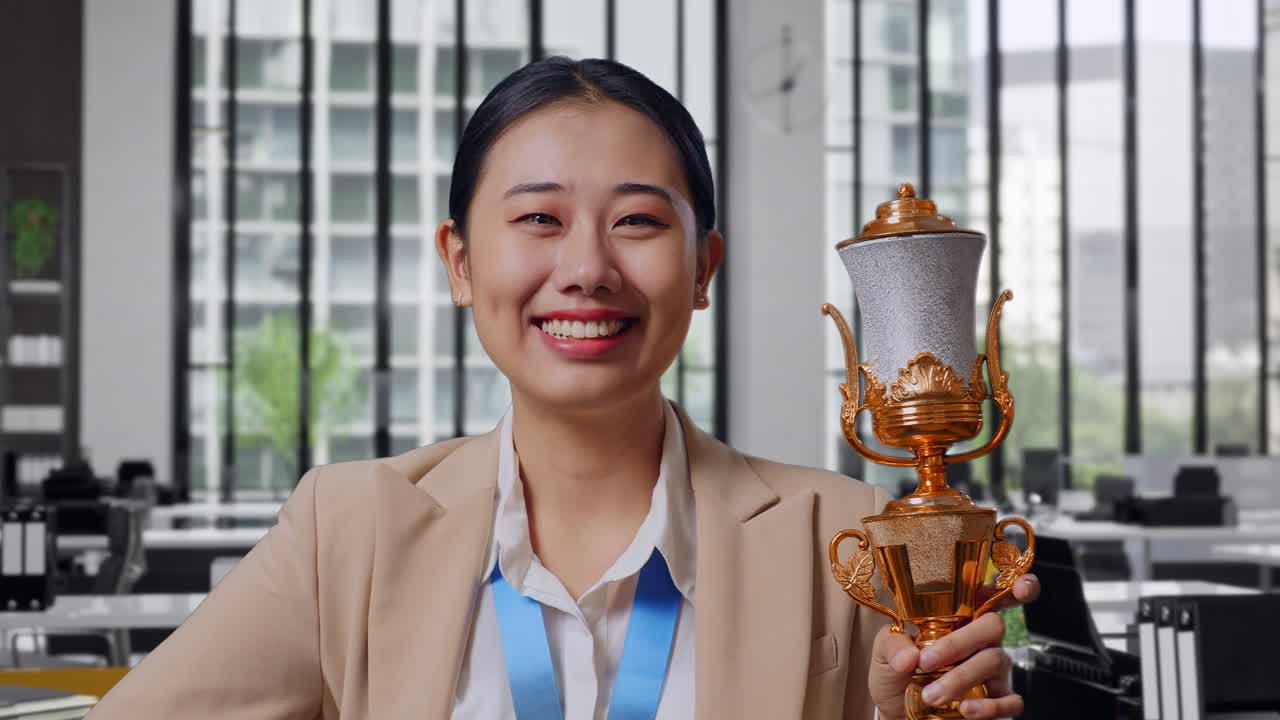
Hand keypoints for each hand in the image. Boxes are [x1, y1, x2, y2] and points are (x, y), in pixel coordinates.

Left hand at [868, 574, 1039, 719]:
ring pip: (994, 661)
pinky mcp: (996, 700)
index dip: (1014, 587)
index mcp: (958, 618)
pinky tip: (966, 709)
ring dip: (960, 678)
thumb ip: (893, 645)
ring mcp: (992, 671)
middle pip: (992, 625)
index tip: (1022, 588)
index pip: (990, 595)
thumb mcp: (883, 652)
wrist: (896, 712)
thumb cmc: (896, 674)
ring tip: (931, 695)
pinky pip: (1010, 701)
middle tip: (925, 662)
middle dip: (959, 643)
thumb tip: (909, 657)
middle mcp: (980, 640)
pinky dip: (990, 707)